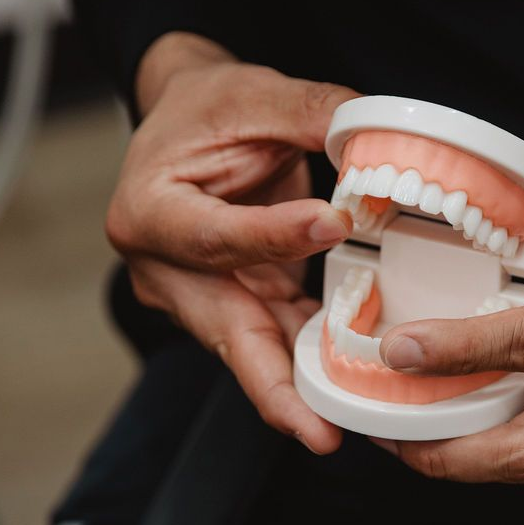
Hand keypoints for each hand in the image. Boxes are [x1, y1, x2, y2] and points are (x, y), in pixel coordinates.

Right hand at [107, 32, 358, 452]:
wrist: (191, 125)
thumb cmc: (210, 109)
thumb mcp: (256, 94)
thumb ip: (311, 112)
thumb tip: (374, 138)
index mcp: (148, 211)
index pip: (211, 237)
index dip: (270, 235)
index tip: (331, 224)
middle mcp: (166, 269)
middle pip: (223, 332)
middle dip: (274, 387)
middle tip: (319, 431)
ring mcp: (201, 296)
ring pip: (253, 350)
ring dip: (298, 391)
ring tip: (342, 428)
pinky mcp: (239, 303)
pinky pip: (278, 338)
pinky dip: (314, 362)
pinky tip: (353, 386)